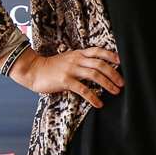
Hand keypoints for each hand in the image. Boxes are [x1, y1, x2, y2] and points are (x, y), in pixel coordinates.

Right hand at [7, 47, 122, 108]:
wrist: (33, 70)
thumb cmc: (51, 67)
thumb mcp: (68, 59)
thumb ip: (81, 60)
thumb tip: (97, 66)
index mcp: (78, 54)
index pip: (98, 51)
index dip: (111, 55)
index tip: (122, 61)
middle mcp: (76, 60)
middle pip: (100, 64)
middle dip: (114, 74)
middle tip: (122, 83)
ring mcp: (71, 70)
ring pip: (94, 75)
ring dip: (107, 84)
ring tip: (115, 91)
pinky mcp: (65, 80)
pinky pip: (83, 89)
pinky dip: (93, 97)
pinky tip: (98, 103)